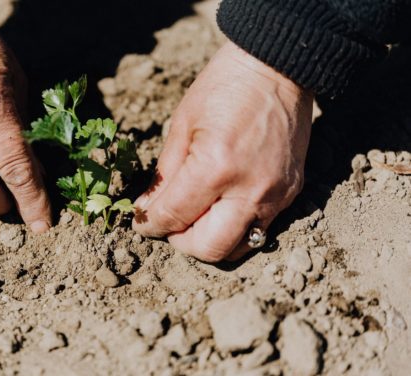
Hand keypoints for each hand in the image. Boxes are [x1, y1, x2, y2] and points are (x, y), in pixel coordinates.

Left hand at [133, 42, 312, 261]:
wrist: (278, 68)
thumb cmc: (224, 88)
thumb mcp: (182, 126)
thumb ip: (164, 175)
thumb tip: (148, 210)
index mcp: (215, 168)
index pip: (174, 217)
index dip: (150, 225)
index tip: (142, 222)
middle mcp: (249, 189)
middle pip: (209, 248)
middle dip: (181, 242)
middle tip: (170, 225)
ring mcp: (275, 195)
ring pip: (238, 248)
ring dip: (210, 241)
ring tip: (195, 219)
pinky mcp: (291, 193)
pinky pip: (259, 229)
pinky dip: (234, 228)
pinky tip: (221, 206)